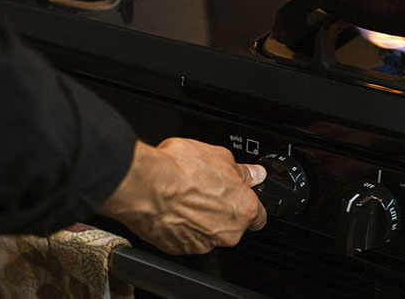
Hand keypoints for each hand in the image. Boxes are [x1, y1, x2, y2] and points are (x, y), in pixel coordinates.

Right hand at [99, 138, 266, 254]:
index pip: (259, 216)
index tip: (240, 196)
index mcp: (244, 209)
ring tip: (185, 196)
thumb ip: (241, 170)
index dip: (249, 203)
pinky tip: (172, 208)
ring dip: (200, 218)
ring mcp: (202, 244)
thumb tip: (253, 173)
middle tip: (206, 190)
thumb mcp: (219, 156)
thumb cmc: (180, 170)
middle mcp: (227, 232)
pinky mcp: (179, 249)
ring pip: (208, 233)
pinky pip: (186, 238)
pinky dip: (181, 226)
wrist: (145, 186)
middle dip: (222, 210)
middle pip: (232, 225)